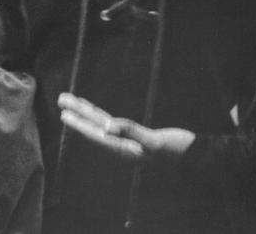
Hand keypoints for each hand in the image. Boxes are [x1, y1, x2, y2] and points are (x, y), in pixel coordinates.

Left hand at [58, 93, 194, 163]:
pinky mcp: (136, 137)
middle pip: (95, 128)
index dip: (80, 123)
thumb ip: (131, 133)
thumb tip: (107, 126)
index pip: (96, 135)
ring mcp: (128, 143)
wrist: (194, 156)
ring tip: (72, 102)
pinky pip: (112, 124)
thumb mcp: (154, 141)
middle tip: (61, 99)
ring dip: (86, 113)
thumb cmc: (177, 150)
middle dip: (78, 114)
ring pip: (102, 124)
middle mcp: (122, 147)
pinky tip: (96, 113)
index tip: (64, 113)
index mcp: (124, 150)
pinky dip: (101, 116)